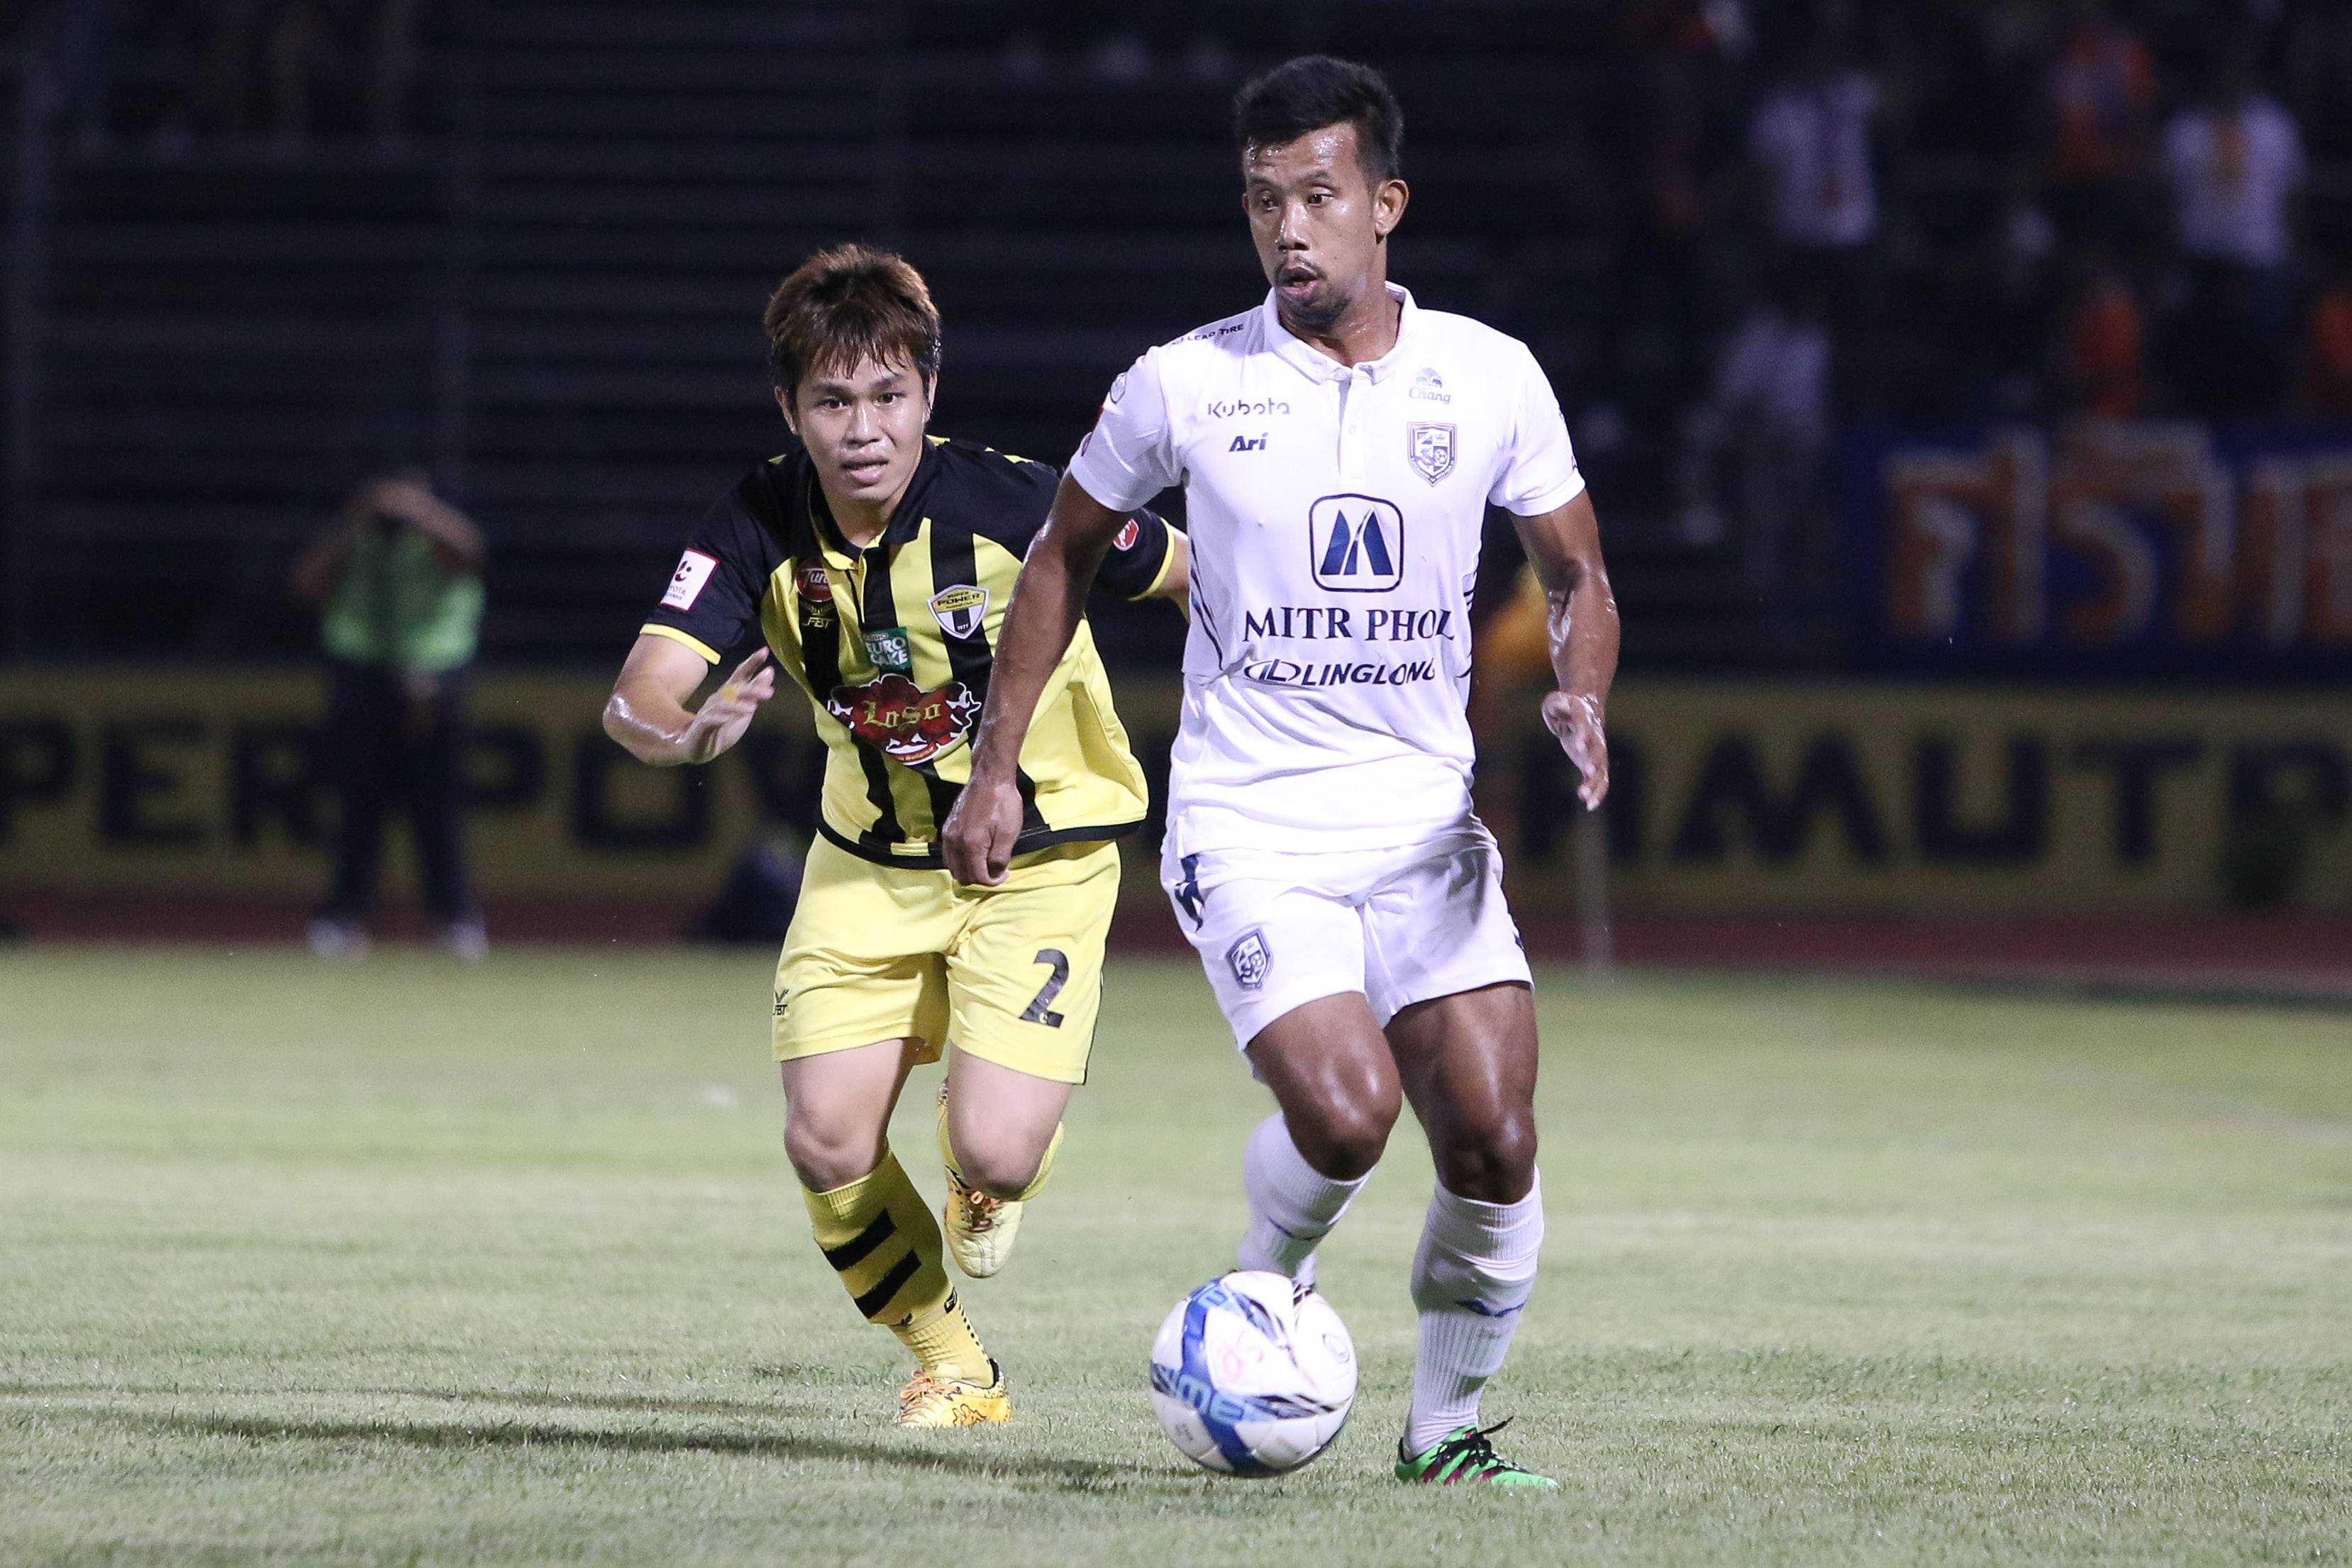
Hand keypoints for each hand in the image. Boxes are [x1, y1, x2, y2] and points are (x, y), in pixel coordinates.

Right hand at [681, 648, 774, 762]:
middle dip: (752, 689)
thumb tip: (769, 671)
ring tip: (752, 709)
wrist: (698, 747)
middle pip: (735, 690)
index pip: (741, 674)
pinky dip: (717, 719)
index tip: (764, 651)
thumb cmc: (723, 727)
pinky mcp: (700, 727)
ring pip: (722, 705)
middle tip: (769, 693)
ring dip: (736, 706)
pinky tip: (725, 720)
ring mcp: (709, 712)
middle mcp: (718, 699)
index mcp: (730, 693)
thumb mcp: (745, 710)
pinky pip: (708, 720)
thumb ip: (756, 692)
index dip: (752, 662)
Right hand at [941, 766, 1023, 885]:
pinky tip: (975, 854)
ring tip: (986, 863)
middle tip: (996, 870)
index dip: (993, 881)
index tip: (1004, 874)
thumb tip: (994, 874)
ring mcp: (948, 835)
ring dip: (969, 871)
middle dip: (980, 878)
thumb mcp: (1009, 833)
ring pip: (953, 867)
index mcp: (971, 844)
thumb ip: (999, 858)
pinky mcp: (947, 829)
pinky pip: (949, 855)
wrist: (990, 779)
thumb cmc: (1003, 803)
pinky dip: (960, 861)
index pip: (977, 877)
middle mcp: (954, 842)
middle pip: (962, 876)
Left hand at [1541, 690, 1608, 807]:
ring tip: (1585, 798)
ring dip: (1594, 784)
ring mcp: (1597, 752)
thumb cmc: (1566, 707)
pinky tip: (1588, 805)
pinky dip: (1597, 792)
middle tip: (1588, 771)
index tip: (1578, 746)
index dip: (1583, 735)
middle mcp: (1596, 737)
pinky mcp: (1594, 764)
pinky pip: (1600, 781)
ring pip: (1601, 770)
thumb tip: (1560, 704)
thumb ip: (1557, 704)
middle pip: (1598, 751)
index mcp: (1585, 720)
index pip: (1585, 727)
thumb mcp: (1556, 701)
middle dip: (1593, 761)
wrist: (1584, 712)